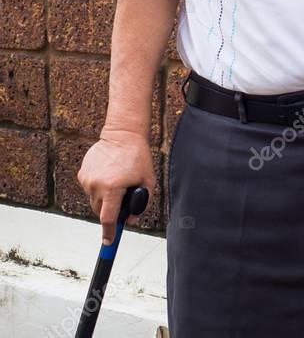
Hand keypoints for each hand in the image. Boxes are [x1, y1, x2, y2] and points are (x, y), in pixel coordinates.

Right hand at [77, 128, 154, 243]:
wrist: (122, 135)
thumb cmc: (138, 156)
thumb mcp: (147, 181)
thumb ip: (142, 202)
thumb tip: (130, 218)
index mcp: (113, 188)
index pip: (108, 218)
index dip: (109, 232)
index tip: (108, 242)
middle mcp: (96, 185)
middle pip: (100, 210)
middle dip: (110, 210)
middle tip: (123, 198)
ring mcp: (87, 179)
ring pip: (94, 200)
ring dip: (104, 197)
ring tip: (117, 181)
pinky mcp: (82, 173)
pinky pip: (90, 188)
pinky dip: (98, 187)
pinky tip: (109, 174)